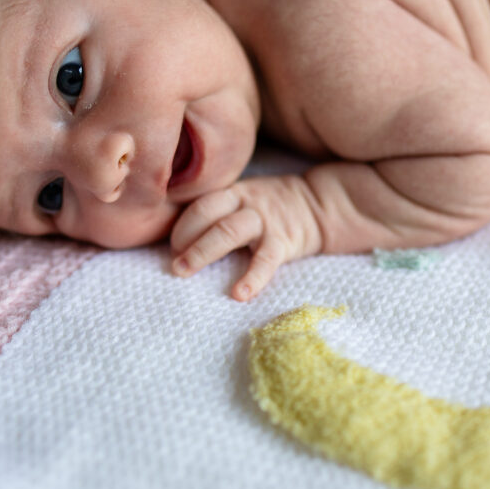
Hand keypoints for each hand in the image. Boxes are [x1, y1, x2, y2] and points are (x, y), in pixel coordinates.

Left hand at [170, 175, 322, 300]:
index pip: (200, 204)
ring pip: (228, 231)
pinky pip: (265, 260)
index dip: (181, 226)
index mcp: (233, 193)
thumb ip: (219, 210)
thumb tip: (180, 241)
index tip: (173, 248)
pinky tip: (239, 294)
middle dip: (184, 239)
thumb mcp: (245, 198)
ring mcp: (264, 220)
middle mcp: (245, 203)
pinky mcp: (283, 240)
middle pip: (208, 216)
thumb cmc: (270, 208)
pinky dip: (252, 278)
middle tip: (171, 264)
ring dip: (202, 251)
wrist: (318, 205)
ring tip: (184, 272)